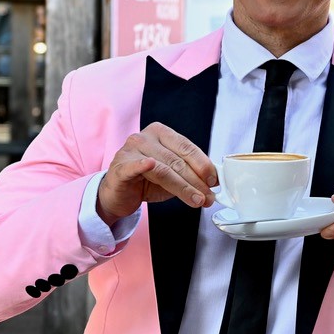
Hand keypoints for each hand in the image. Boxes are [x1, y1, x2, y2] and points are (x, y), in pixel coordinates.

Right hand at [97, 123, 215, 224]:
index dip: (203, 164)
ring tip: (197, 199)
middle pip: (176, 160)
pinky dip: (141, 165)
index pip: (187, 147)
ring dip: (183, 187)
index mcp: (161, 133)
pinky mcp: (119, 167)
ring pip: (163, 170)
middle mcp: (145, 138)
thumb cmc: (146, 181)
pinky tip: (148, 165)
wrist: (119, 194)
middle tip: (208, 196)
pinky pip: (132, 166)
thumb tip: (214, 181)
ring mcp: (130, 151)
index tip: (214, 180)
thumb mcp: (173, 174)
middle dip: (196, 181)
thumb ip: (190, 173)